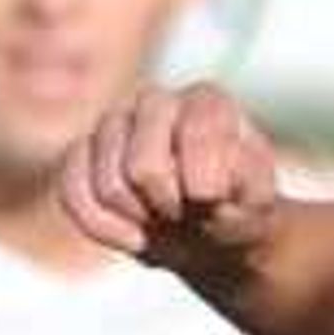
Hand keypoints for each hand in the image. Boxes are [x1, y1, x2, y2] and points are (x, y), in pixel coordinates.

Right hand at [61, 83, 287, 271]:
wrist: (212, 229)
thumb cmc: (238, 207)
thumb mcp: (260, 200)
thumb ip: (247, 186)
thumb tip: (204, 189)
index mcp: (206, 101)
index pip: (196, 134)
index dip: (205, 184)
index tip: (215, 200)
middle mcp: (155, 102)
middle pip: (142, 169)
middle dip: (169, 206)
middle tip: (187, 212)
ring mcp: (112, 125)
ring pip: (108, 187)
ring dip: (141, 220)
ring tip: (164, 218)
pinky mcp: (79, 154)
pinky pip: (73, 195)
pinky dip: (106, 228)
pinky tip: (135, 233)